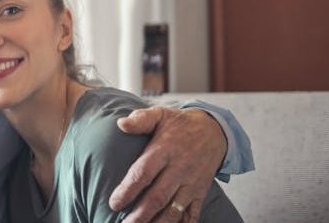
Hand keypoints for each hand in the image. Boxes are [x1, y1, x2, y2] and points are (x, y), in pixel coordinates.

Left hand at [109, 106, 226, 222]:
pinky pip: (193, 214)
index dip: (128, 190)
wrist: (215, 131)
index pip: (144, 173)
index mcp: (165, 150)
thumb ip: (141, 119)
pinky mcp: (200, 192)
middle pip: (157, 197)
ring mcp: (191, 183)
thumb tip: (121, 124)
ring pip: (174, 210)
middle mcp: (179, 169)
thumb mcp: (160, 115)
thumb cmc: (179, 124)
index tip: (114, 203)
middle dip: (140, 215)